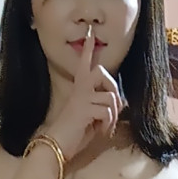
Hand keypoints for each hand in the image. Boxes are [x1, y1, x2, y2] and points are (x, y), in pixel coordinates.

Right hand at [43, 27, 125, 161]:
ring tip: (107, 127)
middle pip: (102, 72)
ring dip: (114, 115)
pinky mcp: (85, 109)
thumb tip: (120, 103)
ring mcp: (82, 98)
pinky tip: (102, 132)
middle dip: (114, 87)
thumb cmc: (74, 133)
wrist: (57, 145)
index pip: (84, 64)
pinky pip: (108, 111)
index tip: (90, 32)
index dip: (87, 48)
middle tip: (115, 106)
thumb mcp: (91, 118)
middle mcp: (80, 90)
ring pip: (111, 96)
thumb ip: (102, 107)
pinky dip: (109, 124)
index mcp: (79, 90)